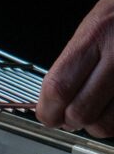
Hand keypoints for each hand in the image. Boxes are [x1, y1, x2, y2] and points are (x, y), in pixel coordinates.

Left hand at [36, 0, 113, 137]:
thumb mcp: (91, 28)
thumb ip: (70, 64)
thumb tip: (50, 101)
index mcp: (95, 36)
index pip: (58, 89)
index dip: (47, 111)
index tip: (47, 114)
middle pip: (80, 112)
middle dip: (69, 121)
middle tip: (69, 115)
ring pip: (105, 125)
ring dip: (94, 125)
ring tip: (95, 110)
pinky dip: (113, 121)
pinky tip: (111, 106)